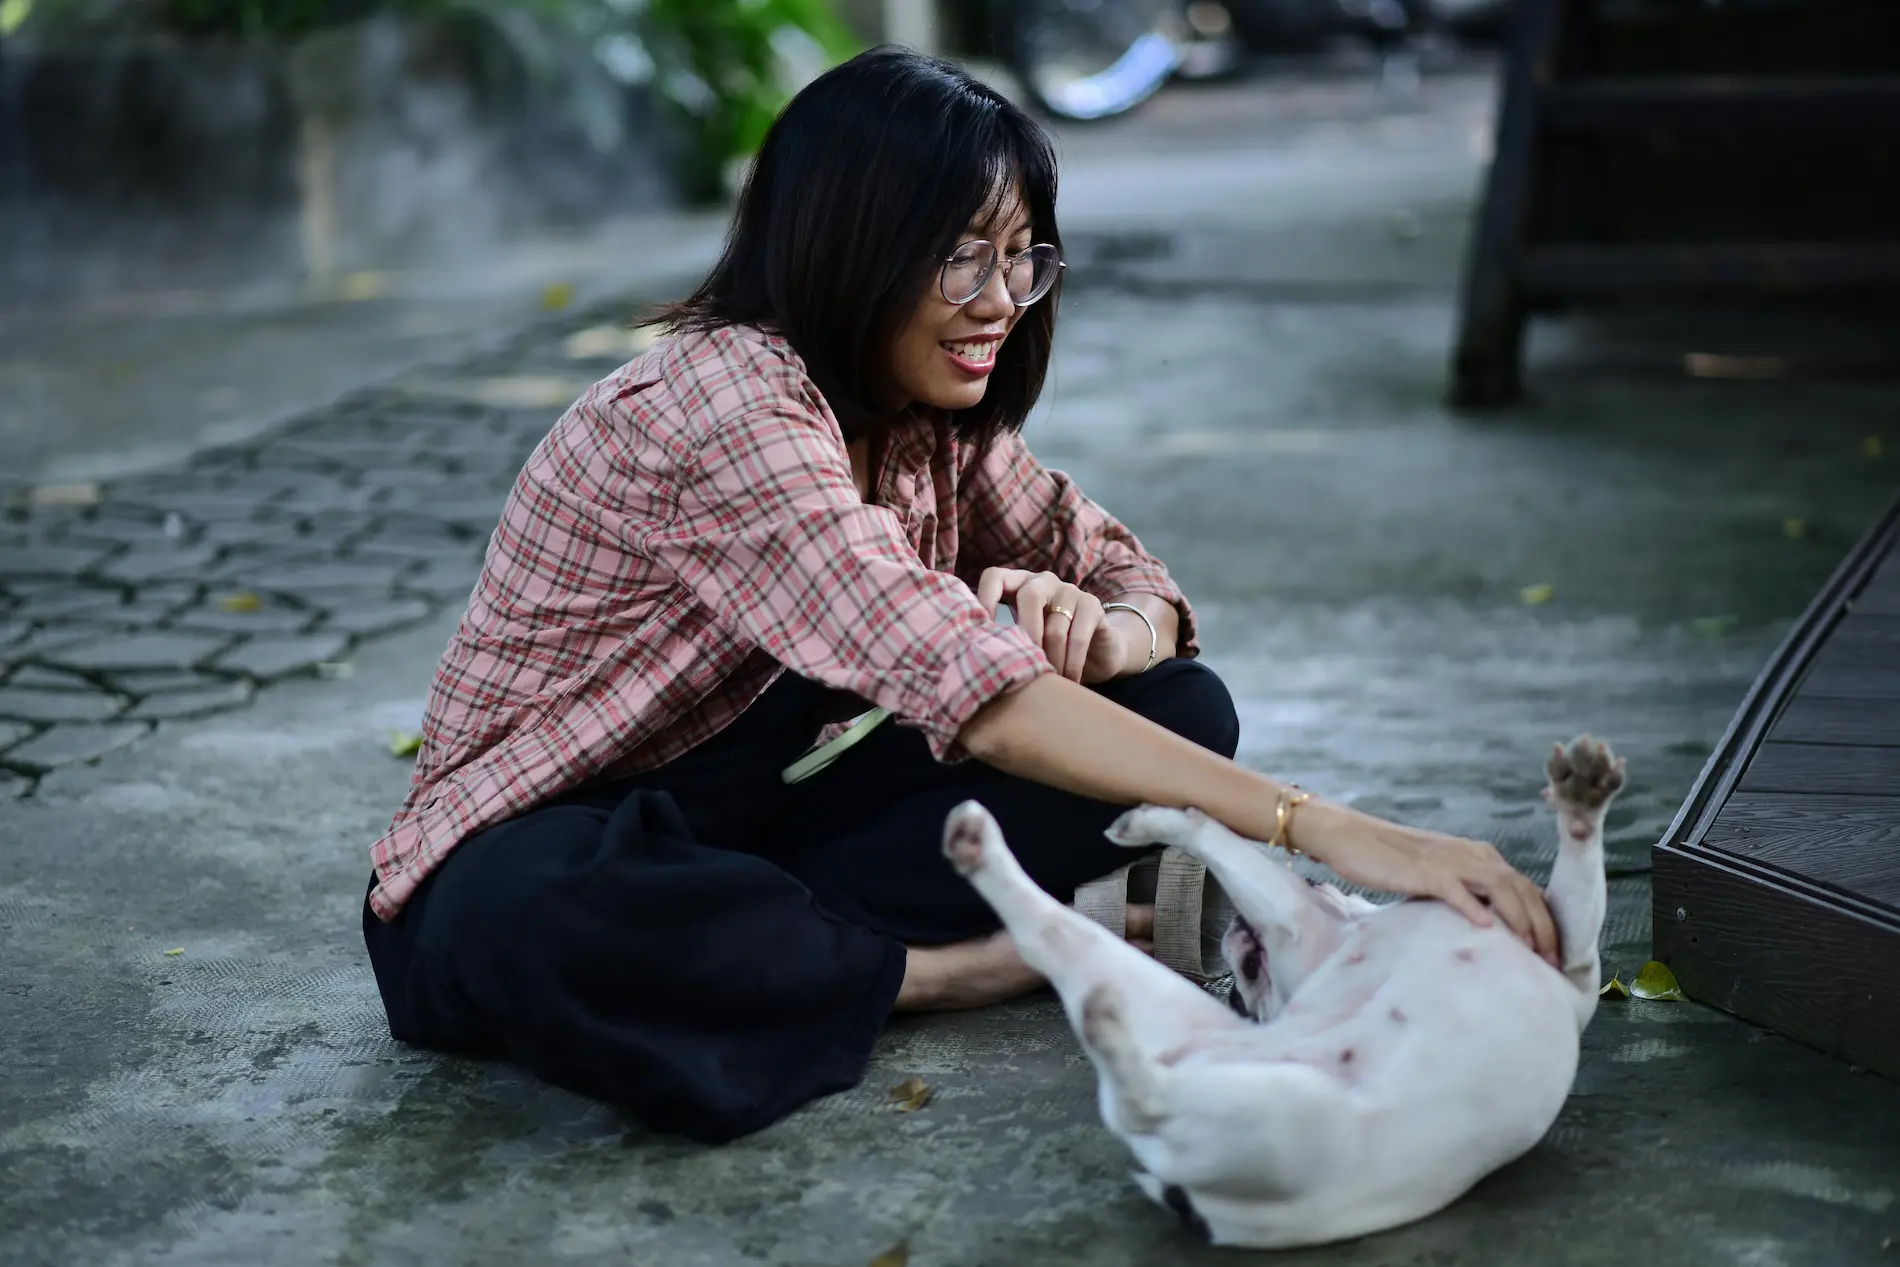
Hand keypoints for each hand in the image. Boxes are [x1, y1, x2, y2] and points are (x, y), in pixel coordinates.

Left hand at [975, 567, 1126, 683]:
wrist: (1097, 652)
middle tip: (1024, 666)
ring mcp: (1069, 590)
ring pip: (1055, 627)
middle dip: (1026, 635)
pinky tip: (1069, 680)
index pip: (994, 577)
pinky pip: (1078, 637)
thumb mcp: (1022, 640)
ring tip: (1047, 682)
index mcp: (1018, 584)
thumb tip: (974, 659)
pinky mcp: (1092, 605)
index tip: (980, 632)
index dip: (984, 599)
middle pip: (1030, 596)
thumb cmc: (1048, 648)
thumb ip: (1002, 638)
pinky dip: (1072, 663)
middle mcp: (1043, 581)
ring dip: (1051, 661)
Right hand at [1297, 801, 1560, 966]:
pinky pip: (1457, 890)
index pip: (1525, 888)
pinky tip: (1485, 929)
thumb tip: (1485, 926)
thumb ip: (1463, 892)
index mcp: (1478, 855)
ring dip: (1522, 922)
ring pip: (1502, 889)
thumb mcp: (1437, 875)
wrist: (1350, 835)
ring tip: (1533, 953)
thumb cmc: (1390, 860)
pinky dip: (1474, 908)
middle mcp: (1473, 855)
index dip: (1545, 921)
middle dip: (1544, 927)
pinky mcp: (1425, 870)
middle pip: (1523, 890)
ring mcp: (1450, 861)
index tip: (1552, 954)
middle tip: (1553, 962)